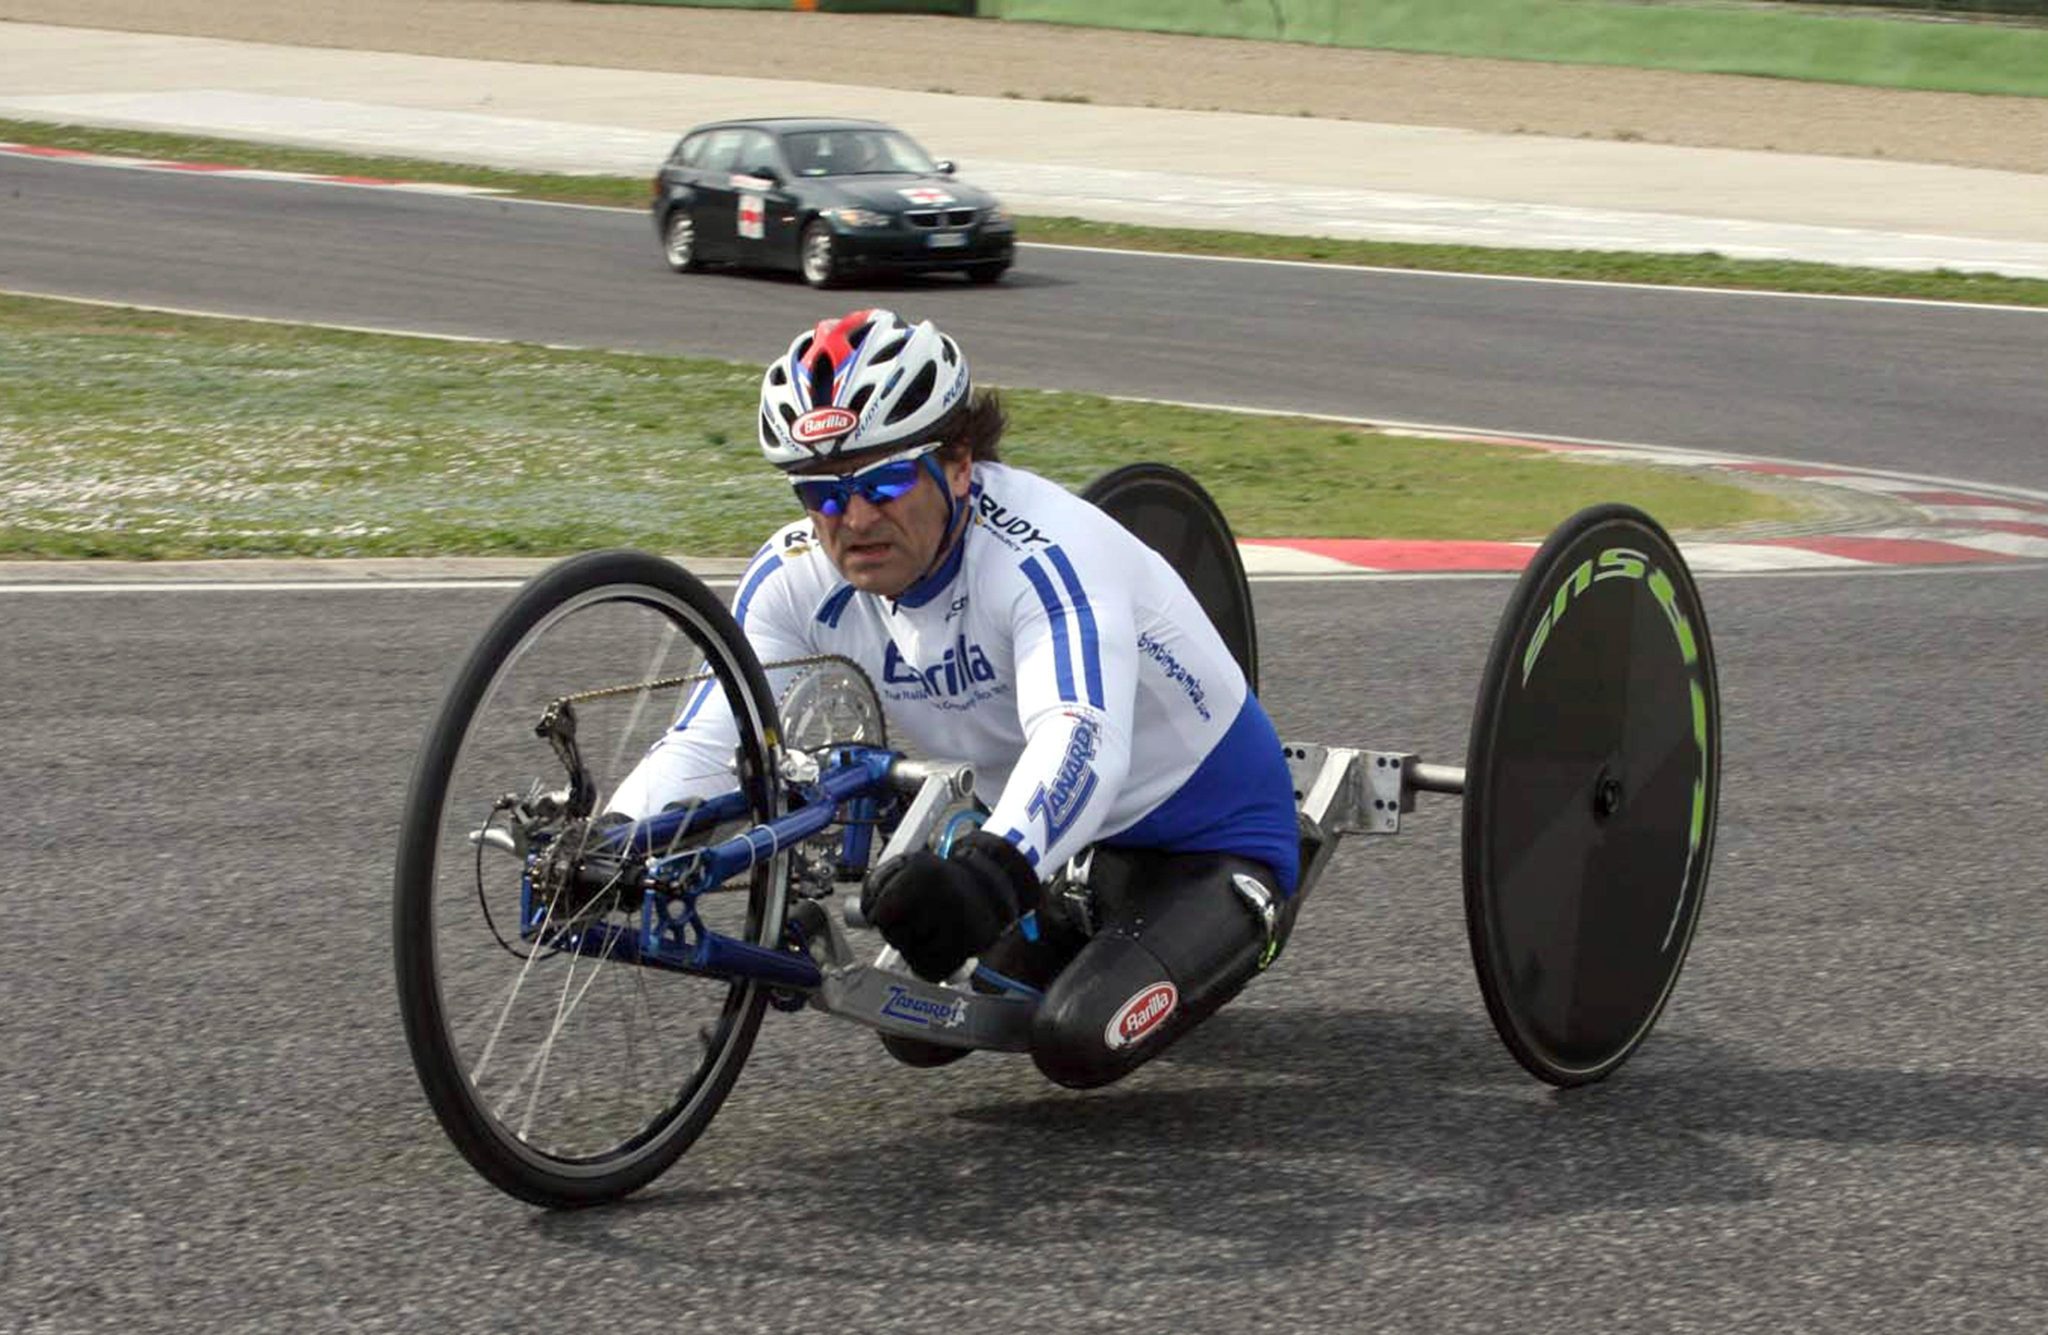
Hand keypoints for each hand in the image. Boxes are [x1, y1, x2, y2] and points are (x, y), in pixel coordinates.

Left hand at [861, 832, 1040, 981]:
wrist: (987, 886)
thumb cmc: (937, 879)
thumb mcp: (905, 865)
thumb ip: (876, 884)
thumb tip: (866, 912)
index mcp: (922, 871)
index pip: (880, 914)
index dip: (880, 915)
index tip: (891, 909)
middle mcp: (942, 896)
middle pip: (893, 936)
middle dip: (897, 931)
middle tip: (914, 918)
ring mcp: (959, 922)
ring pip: (911, 955)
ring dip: (913, 948)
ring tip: (928, 929)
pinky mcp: (971, 944)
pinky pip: (932, 970)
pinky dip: (929, 964)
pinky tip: (936, 945)